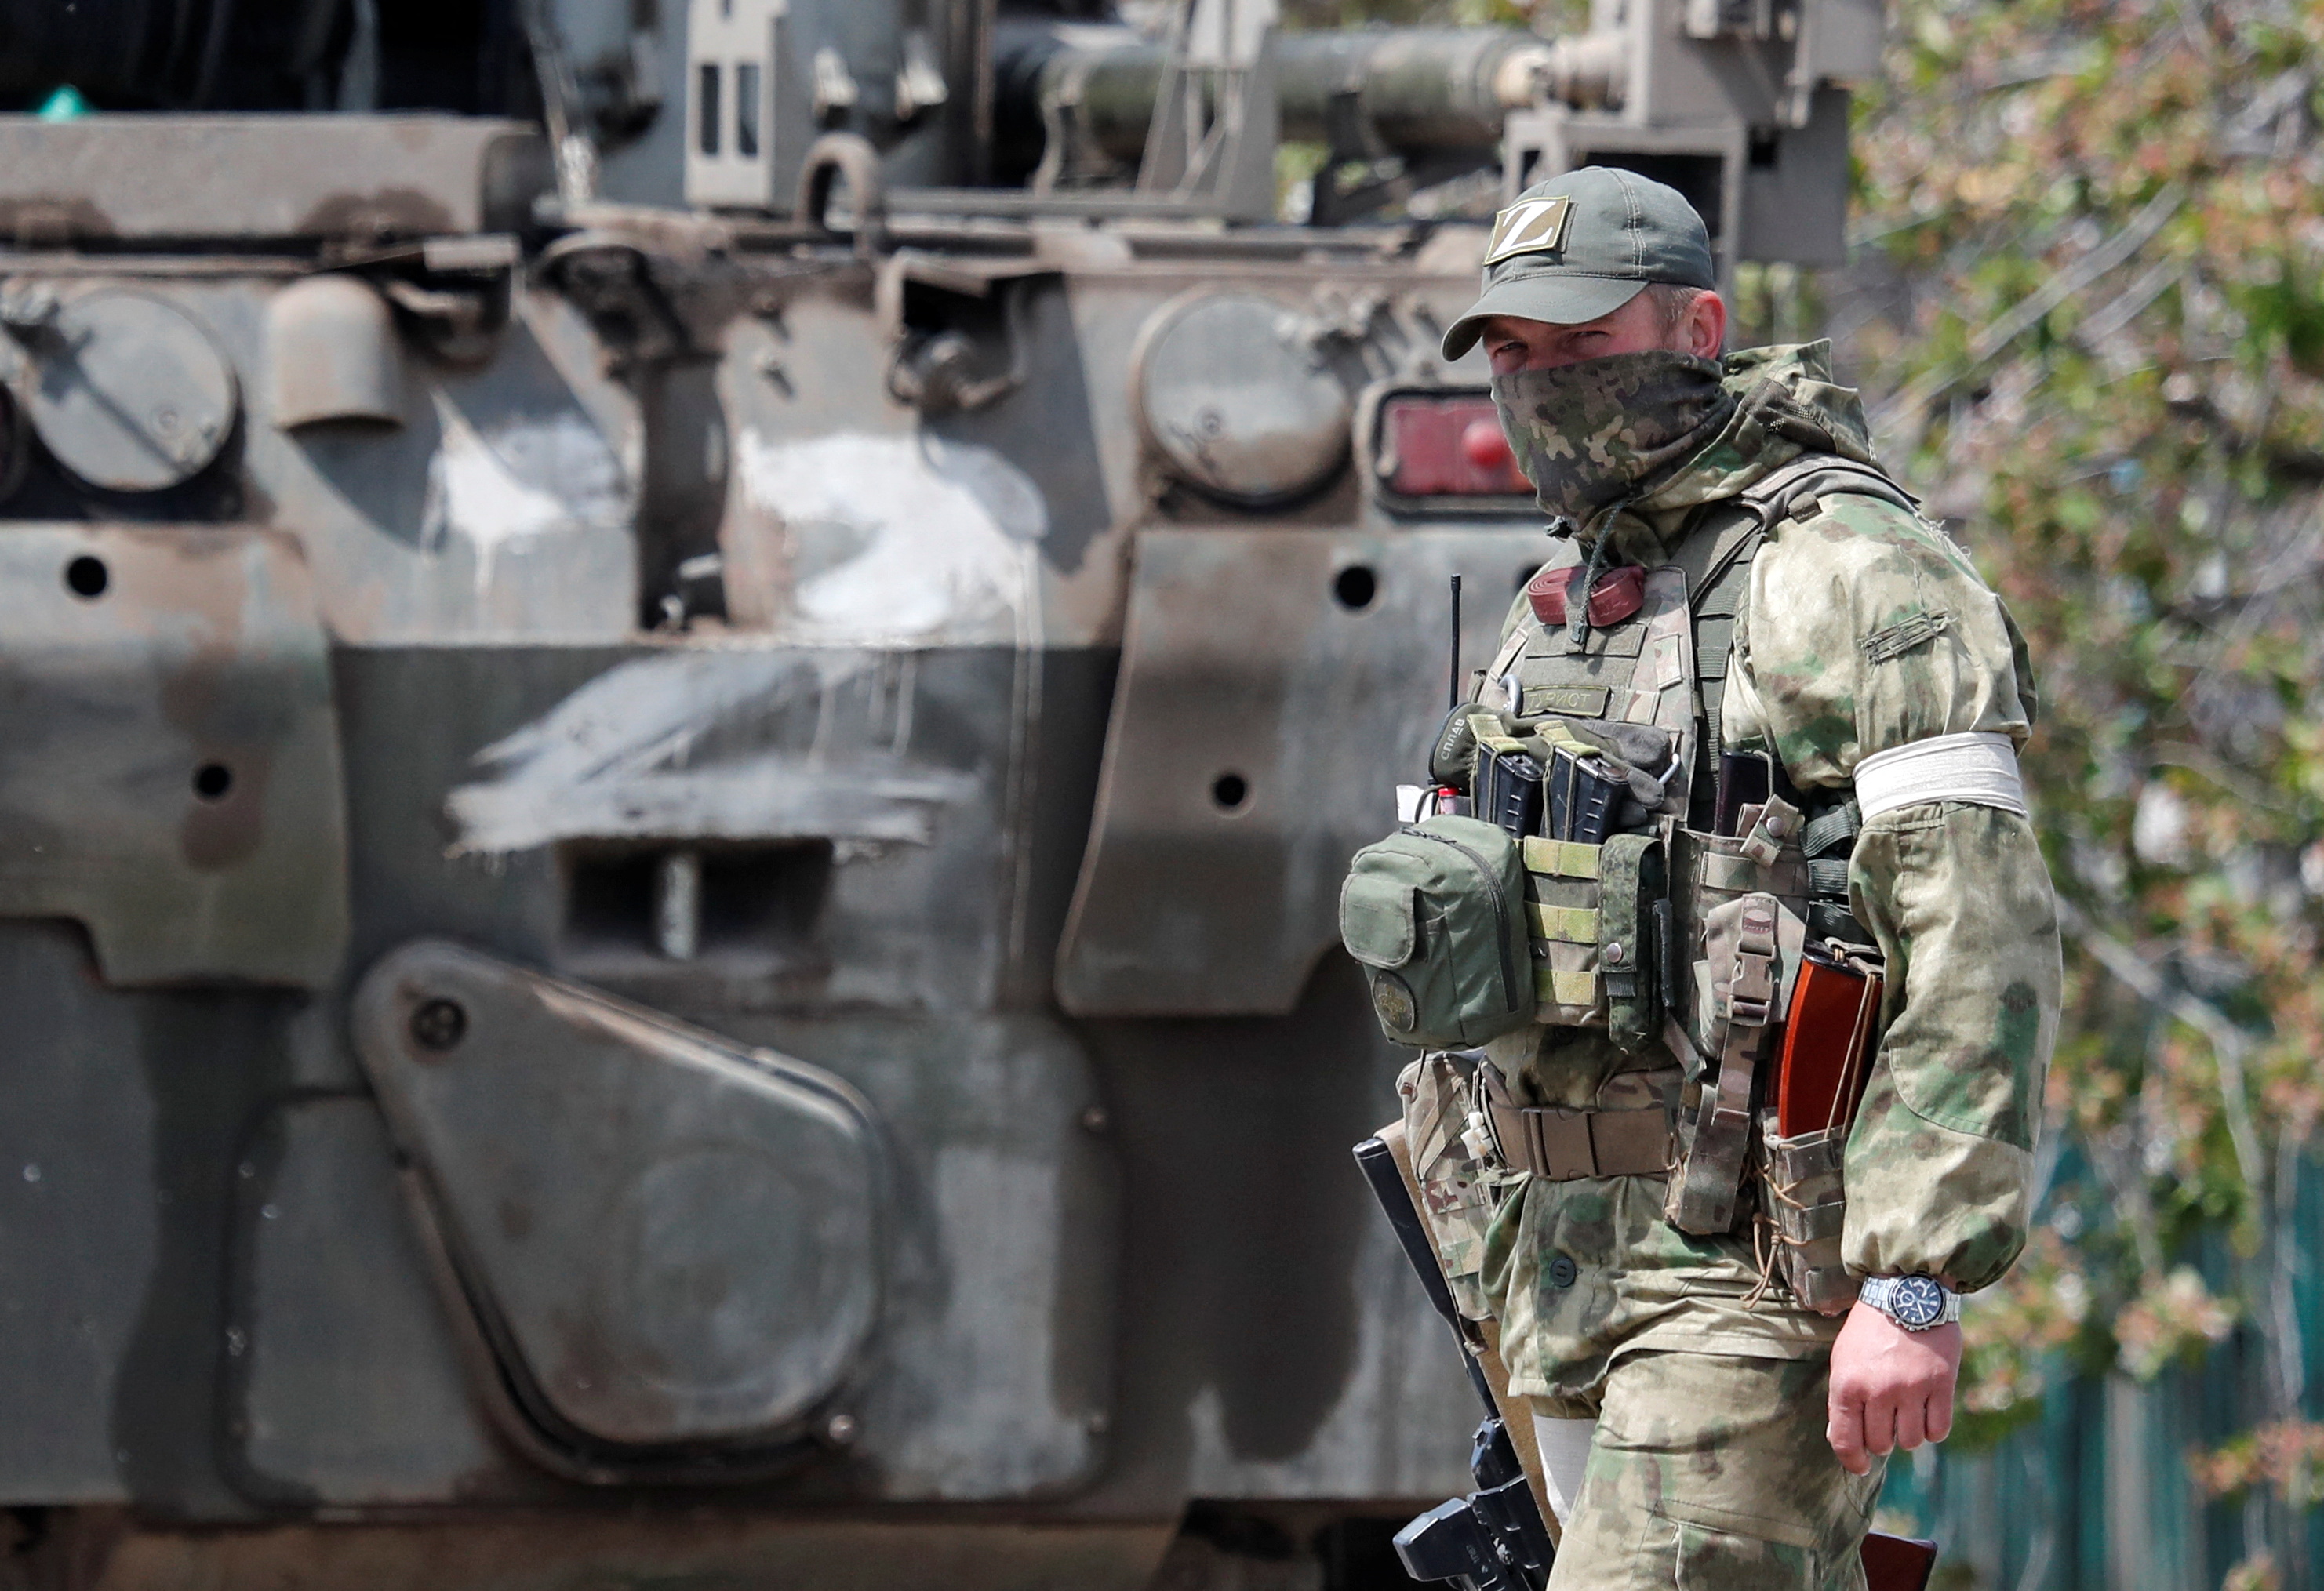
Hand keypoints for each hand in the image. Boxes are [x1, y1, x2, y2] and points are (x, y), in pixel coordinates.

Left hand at [1825, 1300, 1961, 1475]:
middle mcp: (1878, 1390)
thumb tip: (1843, 1442)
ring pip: (1911, 1441)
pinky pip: (1938, 1431)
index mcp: (1847, 1384)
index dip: (1852, 1461)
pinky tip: (1927, 1412)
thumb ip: (1841, 1400)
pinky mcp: (1941, 1384)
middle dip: (1882, 1439)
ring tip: (1906, 1411)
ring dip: (1909, 1433)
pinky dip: (1933, 1429)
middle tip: (1886, 1421)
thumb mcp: (1843, 1360)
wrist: (1906, 1293)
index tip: (1861, 1466)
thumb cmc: (1869, 1330)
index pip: (1845, 1441)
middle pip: (1881, 1444)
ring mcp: (1911, 1389)